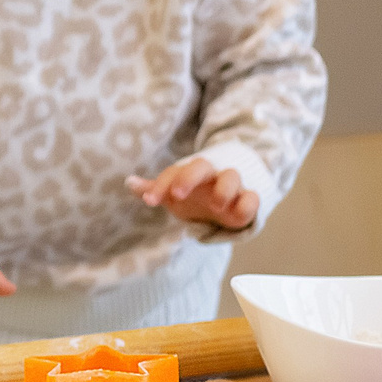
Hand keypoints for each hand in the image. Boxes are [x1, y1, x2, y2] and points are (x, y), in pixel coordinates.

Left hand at [126, 156, 258, 229]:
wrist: (231, 195)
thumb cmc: (197, 193)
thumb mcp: (175, 191)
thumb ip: (154, 189)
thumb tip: (129, 182)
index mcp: (191, 172)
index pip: (174, 172)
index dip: (161, 186)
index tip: (149, 201)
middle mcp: (211, 175)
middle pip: (202, 166)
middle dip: (189, 178)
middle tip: (177, 195)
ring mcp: (232, 186)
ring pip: (232, 177)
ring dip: (223, 189)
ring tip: (215, 206)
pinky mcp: (249, 200)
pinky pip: (253, 198)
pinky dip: (248, 204)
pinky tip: (238, 215)